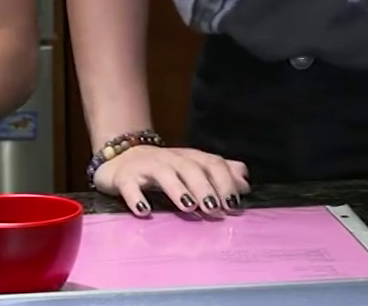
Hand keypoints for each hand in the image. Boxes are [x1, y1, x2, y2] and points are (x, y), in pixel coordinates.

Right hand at [93, 144, 249, 219]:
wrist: (121, 155)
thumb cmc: (165, 167)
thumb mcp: (194, 167)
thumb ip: (220, 173)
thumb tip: (245, 184)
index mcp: (191, 158)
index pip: (213, 163)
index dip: (225, 182)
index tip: (234, 205)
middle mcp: (171, 159)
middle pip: (191, 168)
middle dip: (204, 187)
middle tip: (214, 209)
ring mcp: (146, 167)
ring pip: (163, 173)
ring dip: (177, 189)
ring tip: (188, 206)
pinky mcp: (124, 177)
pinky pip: (130, 185)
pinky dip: (136, 197)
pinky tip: (144, 211)